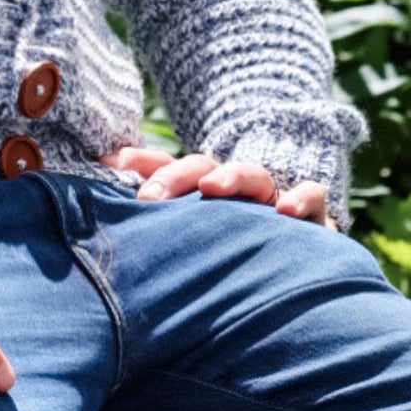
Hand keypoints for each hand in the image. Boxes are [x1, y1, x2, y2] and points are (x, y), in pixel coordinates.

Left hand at [99, 146, 338, 229]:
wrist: (301, 246)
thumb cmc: (233, 245)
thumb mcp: (193, 234)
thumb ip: (155, 223)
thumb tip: (98, 206)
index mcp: (200, 188)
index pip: (165, 167)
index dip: (137, 164)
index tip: (106, 166)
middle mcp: (234, 187)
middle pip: (202, 168)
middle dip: (174, 178)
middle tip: (148, 198)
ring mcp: (272, 196)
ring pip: (252, 174)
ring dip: (231, 177)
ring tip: (213, 188)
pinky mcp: (312, 214)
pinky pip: (312, 195)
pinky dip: (301, 199)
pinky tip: (286, 212)